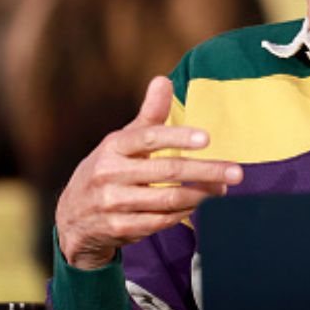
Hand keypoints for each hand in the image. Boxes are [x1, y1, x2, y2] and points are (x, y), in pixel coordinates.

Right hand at [55, 76, 241, 269]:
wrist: (73, 217)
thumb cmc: (108, 170)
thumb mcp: (122, 141)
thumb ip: (149, 114)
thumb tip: (163, 80)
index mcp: (114, 147)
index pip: (149, 137)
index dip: (179, 138)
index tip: (207, 139)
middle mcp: (110, 174)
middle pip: (167, 172)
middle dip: (206, 172)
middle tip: (237, 173)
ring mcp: (113, 203)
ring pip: (167, 201)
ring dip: (201, 196)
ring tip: (222, 189)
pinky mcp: (119, 228)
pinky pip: (160, 222)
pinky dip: (183, 214)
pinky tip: (199, 206)